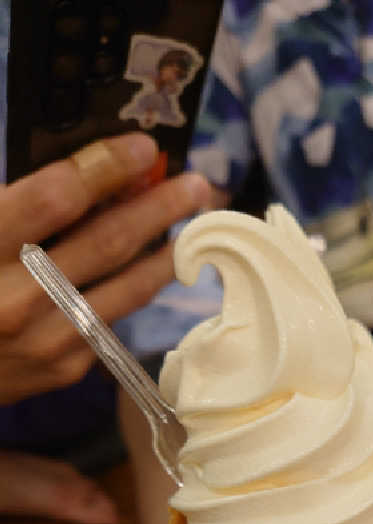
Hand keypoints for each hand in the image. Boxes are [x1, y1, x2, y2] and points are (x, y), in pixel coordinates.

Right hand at [0, 133, 210, 403]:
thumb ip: (12, 207)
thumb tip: (85, 177)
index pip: (53, 198)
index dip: (104, 167)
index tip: (142, 148)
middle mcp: (15, 300)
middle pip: (105, 243)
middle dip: (157, 207)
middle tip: (196, 182)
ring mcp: (46, 340)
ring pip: (126, 288)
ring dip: (167, 250)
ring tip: (196, 220)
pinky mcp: (65, 368)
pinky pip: (114, 317)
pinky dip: (141, 286)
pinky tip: (162, 264)